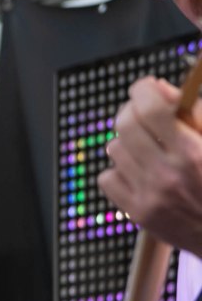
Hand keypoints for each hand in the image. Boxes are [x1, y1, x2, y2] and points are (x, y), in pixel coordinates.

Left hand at [98, 75, 201, 256]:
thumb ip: (195, 115)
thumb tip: (161, 91)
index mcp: (192, 152)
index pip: (151, 108)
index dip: (144, 89)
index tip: (146, 86)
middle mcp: (166, 174)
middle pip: (125, 124)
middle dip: (132, 109)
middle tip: (143, 110)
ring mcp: (148, 196)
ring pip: (114, 149)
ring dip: (127, 140)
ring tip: (147, 145)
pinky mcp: (137, 213)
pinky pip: (107, 178)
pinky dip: (119, 169)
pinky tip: (138, 170)